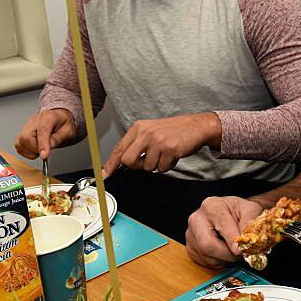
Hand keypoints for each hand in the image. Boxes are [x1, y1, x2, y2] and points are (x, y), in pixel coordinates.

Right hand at [15, 109, 75, 159]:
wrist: (59, 119)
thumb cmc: (64, 124)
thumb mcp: (69, 131)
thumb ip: (58, 139)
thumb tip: (49, 147)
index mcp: (48, 117)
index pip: (42, 131)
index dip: (42, 144)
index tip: (44, 155)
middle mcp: (34, 120)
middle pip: (26, 137)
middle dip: (36, 148)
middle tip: (47, 149)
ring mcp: (26, 126)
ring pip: (20, 143)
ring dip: (31, 150)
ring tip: (42, 147)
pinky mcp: (22, 134)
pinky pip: (19, 146)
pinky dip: (27, 151)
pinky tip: (36, 148)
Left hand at [102, 112, 220, 176]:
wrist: (196, 126)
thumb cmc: (173, 130)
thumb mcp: (151, 131)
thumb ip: (137, 143)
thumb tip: (123, 161)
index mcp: (139, 127)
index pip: (119, 148)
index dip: (111, 164)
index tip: (104, 175)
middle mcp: (146, 133)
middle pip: (128, 161)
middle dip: (137, 166)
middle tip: (147, 161)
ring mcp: (158, 141)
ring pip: (147, 167)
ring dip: (157, 165)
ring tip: (165, 153)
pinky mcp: (170, 150)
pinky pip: (162, 168)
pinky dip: (168, 165)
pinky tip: (173, 155)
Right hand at [185, 196, 261, 267]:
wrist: (231, 213)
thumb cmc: (240, 211)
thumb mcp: (250, 210)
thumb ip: (249, 224)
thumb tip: (245, 240)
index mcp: (212, 206)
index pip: (221, 226)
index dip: (232, 241)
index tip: (240, 250)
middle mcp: (197, 219)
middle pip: (207, 245)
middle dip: (227, 254)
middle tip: (240, 253)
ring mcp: (191, 234)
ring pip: (207, 257)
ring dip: (225, 259)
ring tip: (233, 249)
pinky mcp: (190, 247)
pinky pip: (204, 262)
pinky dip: (218, 261)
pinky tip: (224, 251)